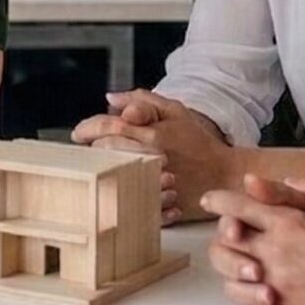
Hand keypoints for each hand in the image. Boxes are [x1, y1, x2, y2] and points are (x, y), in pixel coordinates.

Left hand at [71, 94, 232, 221]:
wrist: (226, 176)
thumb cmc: (199, 143)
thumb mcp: (176, 111)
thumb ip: (142, 100)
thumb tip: (110, 99)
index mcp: (152, 132)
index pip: (108, 126)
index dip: (87, 128)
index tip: (79, 134)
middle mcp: (151, 156)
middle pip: (105, 151)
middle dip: (92, 149)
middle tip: (89, 151)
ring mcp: (154, 182)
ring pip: (112, 175)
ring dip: (102, 170)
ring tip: (102, 168)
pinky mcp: (158, 205)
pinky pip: (128, 201)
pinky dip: (118, 194)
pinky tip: (118, 188)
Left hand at [202, 175, 304, 304]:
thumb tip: (286, 181)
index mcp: (288, 225)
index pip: (236, 207)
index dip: (218, 200)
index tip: (210, 200)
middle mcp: (275, 253)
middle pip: (222, 244)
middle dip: (220, 237)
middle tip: (232, 236)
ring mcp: (276, 284)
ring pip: (228, 277)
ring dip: (231, 269)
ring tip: (246, 266)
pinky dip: (250, 298)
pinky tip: (265, 293)